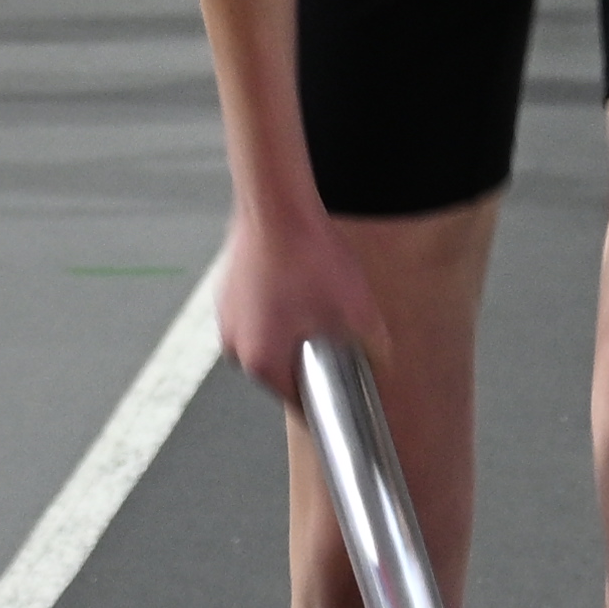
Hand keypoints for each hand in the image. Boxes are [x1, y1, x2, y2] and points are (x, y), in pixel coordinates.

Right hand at [212, 192, 379, 403]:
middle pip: (281, 372)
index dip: (327, 397)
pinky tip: (298, 291)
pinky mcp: (227, 295)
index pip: (298, 400)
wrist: (276, 207)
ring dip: (291, 335)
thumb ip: (374, 349)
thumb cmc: (310, 257)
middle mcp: (237, 347)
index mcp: (263, 362)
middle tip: (334, 341)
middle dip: (308, 361)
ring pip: (268, 343)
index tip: (340, 389)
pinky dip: (277, 311)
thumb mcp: (359, 310)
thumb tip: (381, 364)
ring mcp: (227, 320)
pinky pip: (256, 317)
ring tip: (316, 309)